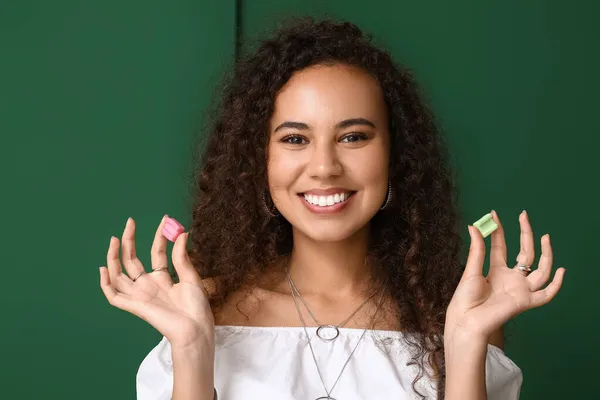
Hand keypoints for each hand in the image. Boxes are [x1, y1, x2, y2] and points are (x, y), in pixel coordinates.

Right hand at [99, 215, 214, 349]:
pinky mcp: (135, 306)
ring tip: (114, 238)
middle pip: (132, 260)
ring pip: (119, 275)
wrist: (196, 328)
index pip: (156, 252)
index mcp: (163, 279)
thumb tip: (181, 233)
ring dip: (113, 257)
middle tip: (129, 221)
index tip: (166, 219)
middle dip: (129, 240)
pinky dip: (106, 284)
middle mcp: (148, 285)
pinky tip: (104, 268)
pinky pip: (114, 297)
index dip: (159, 235)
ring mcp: (140, 295)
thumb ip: (182, 257)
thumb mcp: (191, 277)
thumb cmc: (197, 307)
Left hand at [445, 210, 565, 339]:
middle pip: (524, 253)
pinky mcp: (525, 301)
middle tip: (524, 215)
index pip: (500, 246)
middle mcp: (510, 278)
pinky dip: (556, 285)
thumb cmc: (465, 298)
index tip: (494, 214)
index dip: (499, 230)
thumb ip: (477, 249)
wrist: (466, 319)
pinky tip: (561, 271)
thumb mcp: (471, 269)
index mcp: (495, 270)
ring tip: (545, 236)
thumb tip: (474, 225)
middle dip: (525, 234)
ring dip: (546, 254)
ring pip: (540, 270)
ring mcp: (519, 289)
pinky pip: (546, 295)